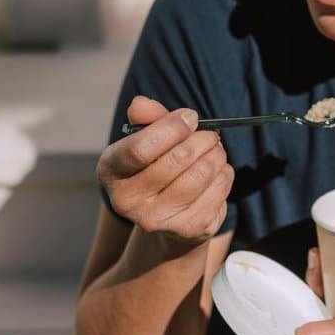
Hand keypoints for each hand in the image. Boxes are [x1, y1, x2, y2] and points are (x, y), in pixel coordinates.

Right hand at [97, 96, 233, 247]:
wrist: (166, 215)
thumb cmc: (156, 165)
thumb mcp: (147, 138)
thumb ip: (146, 117)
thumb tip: (140, 104)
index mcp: (110, 170)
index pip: (140, 148)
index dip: (171, 128)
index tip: (190, 117)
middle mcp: (126, 201)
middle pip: (177, 159)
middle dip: (201, 139)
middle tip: (209, 134)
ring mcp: (156, 220)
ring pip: (201, 173)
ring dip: (216, 154)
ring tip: (214, 150)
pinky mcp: (187, 230)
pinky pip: (218, 190)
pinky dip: (224, 174)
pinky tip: (218, 171)